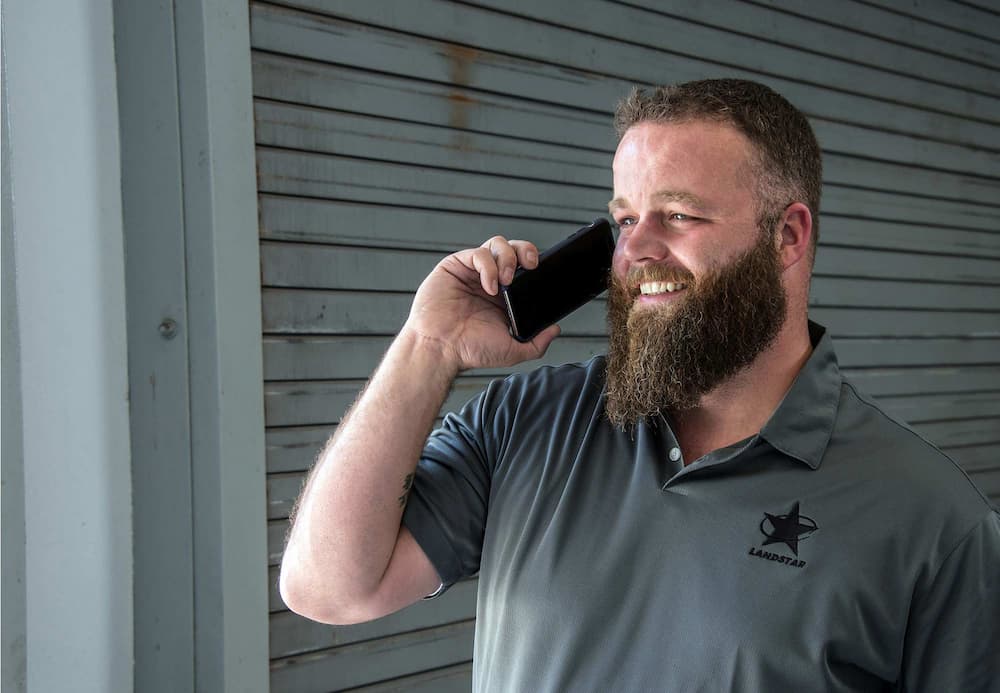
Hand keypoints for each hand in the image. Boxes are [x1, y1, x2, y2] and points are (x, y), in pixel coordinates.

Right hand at [402, 236, 560, 371]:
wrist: (441, 349)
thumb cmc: (469, 350)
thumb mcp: (511, 350)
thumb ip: (536, 343)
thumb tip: (554, 329)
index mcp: (504, 296)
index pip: (524, 267)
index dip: (534, 263)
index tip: (540, 272)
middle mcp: (489, 280)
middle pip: (514, 249)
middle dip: (526, 251)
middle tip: (530, 266)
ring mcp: (472, 271)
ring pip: (497, 244)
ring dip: (508, 257)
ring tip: (507, 279)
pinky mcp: (455, 266)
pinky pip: (478, 253)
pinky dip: (488, 267)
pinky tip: (489, 286)